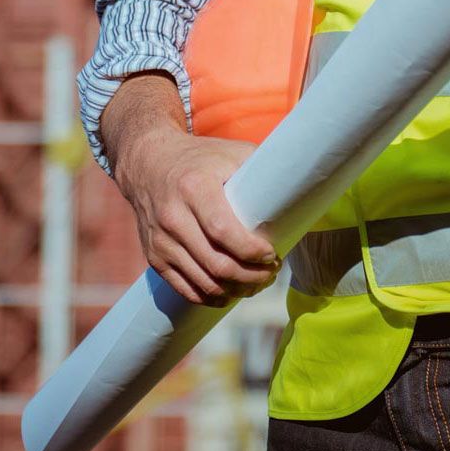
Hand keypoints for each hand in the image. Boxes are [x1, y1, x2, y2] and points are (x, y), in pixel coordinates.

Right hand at [114, 121, 280, 307]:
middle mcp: (173, 216)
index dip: (251, 250)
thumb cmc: (201, 158)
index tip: (272, 255)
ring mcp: (160, 241)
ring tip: (257, 284)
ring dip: (235, 291)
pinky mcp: (154, 257)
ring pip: (202, 282)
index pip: (223, 230)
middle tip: (271, 273)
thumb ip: (261, 168)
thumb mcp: (231, 152)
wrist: (148, 163)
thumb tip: (302, 183)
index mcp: (194, 188)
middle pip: (216, 263)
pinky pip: (185, 289)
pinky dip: (211, 298)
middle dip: (250, 276)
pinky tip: (231, 294)